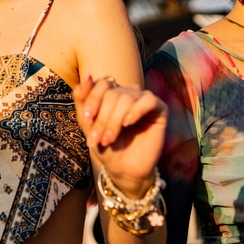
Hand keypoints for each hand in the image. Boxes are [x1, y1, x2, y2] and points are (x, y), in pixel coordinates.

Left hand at [73, 76, 165, 195]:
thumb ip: (83, 99)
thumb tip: (87, 73)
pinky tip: (128, 123)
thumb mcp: (88, 124)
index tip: (87, 119)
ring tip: (110, 139)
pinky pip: (148, 100)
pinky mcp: (159, 109)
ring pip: (127, 97)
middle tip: (99, 139)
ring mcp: (143, 99)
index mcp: (111, 93)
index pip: (102, 84)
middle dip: (103, 118)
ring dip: (115, 120)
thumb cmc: (106, 146)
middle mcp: (128, 92)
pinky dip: (136, 110)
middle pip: (113, 93)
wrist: (124, 170)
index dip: (93, 99)